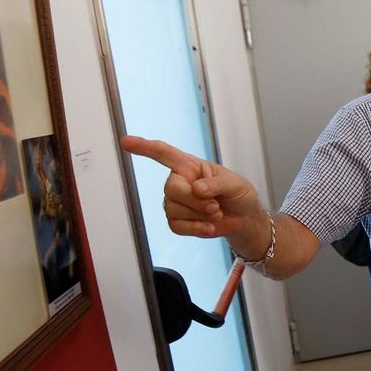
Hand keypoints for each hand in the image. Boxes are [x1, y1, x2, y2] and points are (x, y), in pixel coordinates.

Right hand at [121, 135, 262, 238]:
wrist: (245, 220)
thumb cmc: (239, 195)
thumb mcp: (235, 184)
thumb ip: (217, 184)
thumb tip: (197, 188)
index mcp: (190, 166)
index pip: (163, 153)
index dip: (144, 147)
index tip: (125, 141)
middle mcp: (179, 181)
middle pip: (171, 188)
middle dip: (195, 201)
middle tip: (216, 206)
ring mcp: (176, 202)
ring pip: (173, 209)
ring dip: (199, 215)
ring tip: (216, 213)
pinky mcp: (178, 221)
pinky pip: (176, 226)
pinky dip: (195, 228)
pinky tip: (209, 227)